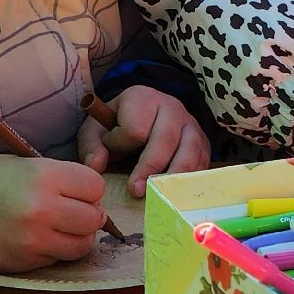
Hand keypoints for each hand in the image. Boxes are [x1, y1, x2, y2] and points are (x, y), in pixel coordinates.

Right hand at [0, 154, 106, 272]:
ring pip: (83, 245)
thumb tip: (92, 197)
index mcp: (43, 176)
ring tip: (61, 227)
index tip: (77, 190)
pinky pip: (58, 259)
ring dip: (77, 236)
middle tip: (72, 210)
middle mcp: (42, 209)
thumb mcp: (22, 164)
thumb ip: (59, 178)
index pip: (95, 186)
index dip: (89, 189)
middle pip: (94, 219)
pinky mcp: (24, 263)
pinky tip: (40, 238)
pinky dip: (56, 250)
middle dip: (88, 214)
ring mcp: (33, 240)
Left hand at [77, 85, 210, 196]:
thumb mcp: (95, 130)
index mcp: (143, 98)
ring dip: (173, 178)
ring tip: (158, 196)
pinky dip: (190, 181)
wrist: (142, 116)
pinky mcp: (203, 142)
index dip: (121, 144)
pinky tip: (176, 193)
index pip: (135, 129)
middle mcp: (171, 106)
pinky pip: (202, 163)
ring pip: (189, 152)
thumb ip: (91, 147)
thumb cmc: (116, 126)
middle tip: (136, 191)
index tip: (112, 148)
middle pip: (165, 140)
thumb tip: (97, 167)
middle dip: (149, 169)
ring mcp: (191, 124)